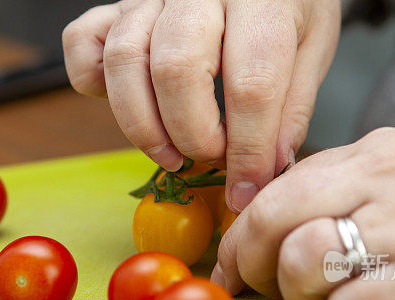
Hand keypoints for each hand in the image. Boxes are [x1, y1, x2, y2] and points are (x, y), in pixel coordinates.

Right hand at [63, 0, 340, 211]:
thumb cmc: (284, 5)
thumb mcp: (311, 46)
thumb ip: (290, 107)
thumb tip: (267, 167)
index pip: (251, 83)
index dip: (248, 150)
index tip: (247, 187)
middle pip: (177, 70)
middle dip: (192, 134)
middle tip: (210, 160)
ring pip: (125, 59)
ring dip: (143, 124)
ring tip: (171, 153)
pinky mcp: (118, 5)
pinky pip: (83, 41)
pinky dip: (91, 80)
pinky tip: (126, 105)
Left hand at [213, 127, 394, 299]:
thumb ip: (364, 186)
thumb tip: (295, 219)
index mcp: (383, 151)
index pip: (280, 186)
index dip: (243, 233)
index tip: (234, 265)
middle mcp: (387, 180)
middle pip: (270, 219)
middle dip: (247, 264)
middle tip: (257, 293)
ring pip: (299, 263)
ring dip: (300, 299)